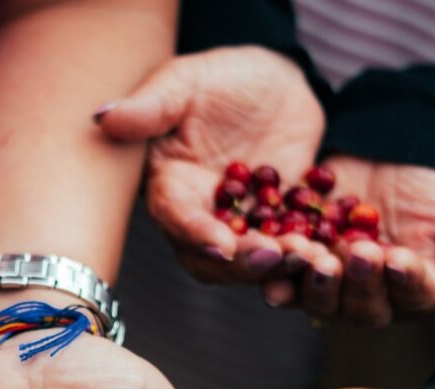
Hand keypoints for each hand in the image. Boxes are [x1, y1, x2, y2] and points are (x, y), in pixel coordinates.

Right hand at [97, 46, 327, 284]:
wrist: (272, 81)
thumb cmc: (217, 78)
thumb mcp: (183, 83)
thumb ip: (149, 107)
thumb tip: (105, 118)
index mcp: (171, 187)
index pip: (177, 219)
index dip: (197, 234)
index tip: (224, 244)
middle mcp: (202, 215)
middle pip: (212, 257)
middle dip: (243, 264)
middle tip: (278, 255)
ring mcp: (241, 225)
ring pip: (253, 261)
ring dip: (279, 264)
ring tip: (309, 254)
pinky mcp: (278, 225)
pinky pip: (292, 246)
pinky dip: (309, 253)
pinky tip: (329, 250)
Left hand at [260, 156, 434, 325]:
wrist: (384, 153)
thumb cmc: (432, 189)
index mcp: (413, 293)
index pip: (412, 297)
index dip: (405, 281)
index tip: (400, 258)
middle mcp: (369, 299)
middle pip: (362, 310)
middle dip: (360, 284)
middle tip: (360, 254)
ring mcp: (329, 287)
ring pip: (320, 301)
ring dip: (318, 285)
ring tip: (319, 259)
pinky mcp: (294, 267)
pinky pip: (282, 279)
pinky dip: (278, 275)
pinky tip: (274, 265)